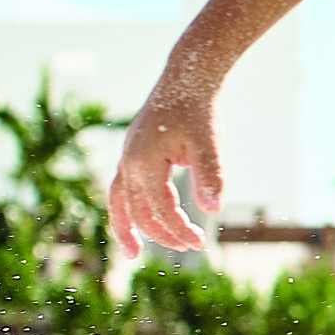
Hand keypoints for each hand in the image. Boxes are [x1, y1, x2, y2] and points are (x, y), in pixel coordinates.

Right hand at [107, 94, 220, 253]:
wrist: (185, 81)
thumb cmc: (199, 112)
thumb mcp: (210, 143)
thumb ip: (211, 175)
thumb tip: (213, 210)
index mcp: (144, 163)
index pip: (160, 209)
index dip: (179, 230)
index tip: (199, 243)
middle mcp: (128, 163)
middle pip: (139, 212)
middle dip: (163, 233)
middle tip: (191, 246)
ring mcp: (126, 159)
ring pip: (120, 203)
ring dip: (129, 228)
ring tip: (133, 253)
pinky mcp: (130, 155)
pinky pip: (120, 190)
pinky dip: (124, 209)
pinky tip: (137, 220)